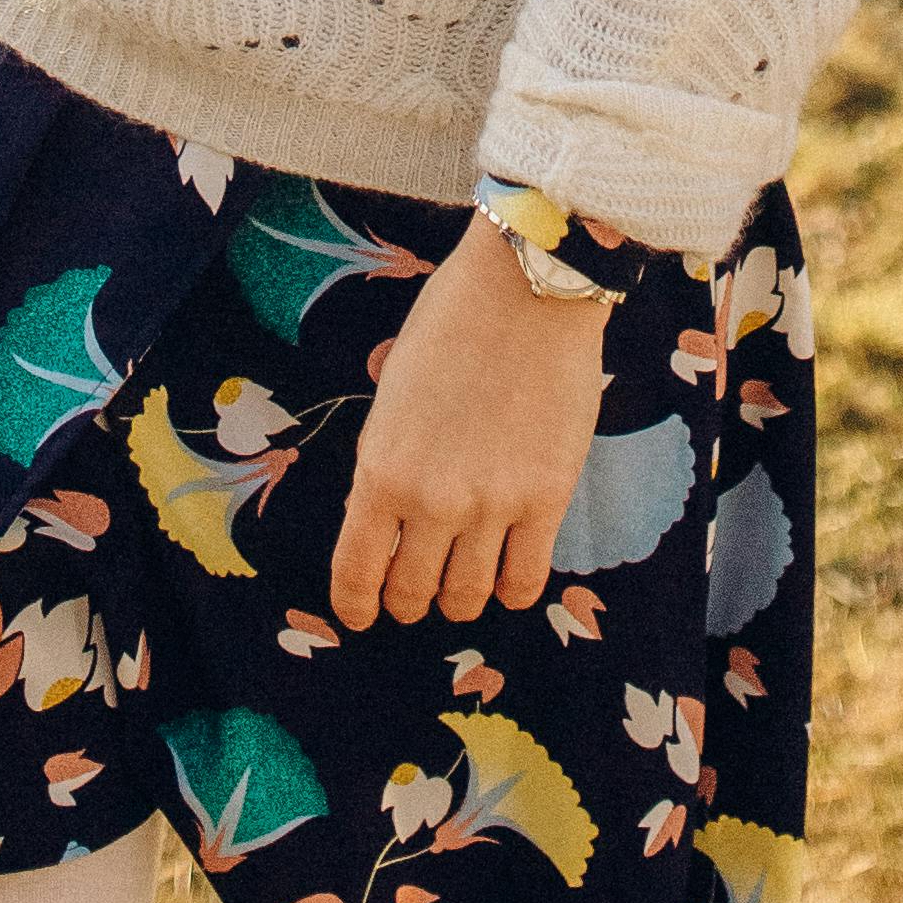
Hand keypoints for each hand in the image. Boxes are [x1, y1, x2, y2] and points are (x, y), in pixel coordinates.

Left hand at [328, 214, 605, 633]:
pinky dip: (511, 591)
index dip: (355, 604)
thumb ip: (386, 446)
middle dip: (406, 602)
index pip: (356, 571)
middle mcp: (432, 498)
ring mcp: (492, 504)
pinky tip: (506, 576)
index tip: (361, 614)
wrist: (528, 288)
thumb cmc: (452, 319)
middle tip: (412, 594)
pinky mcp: (547, 498)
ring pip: (468, 597)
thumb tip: (385, 489)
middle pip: (412, 594)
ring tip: (459, 586)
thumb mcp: (393, 382)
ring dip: (458, 600)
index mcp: (381, 467)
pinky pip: (525, 580)